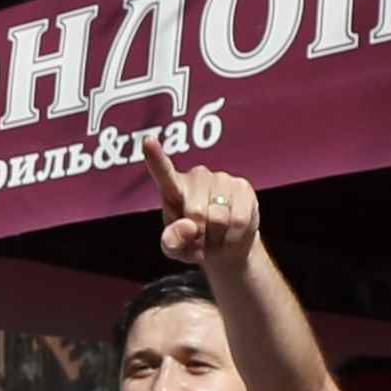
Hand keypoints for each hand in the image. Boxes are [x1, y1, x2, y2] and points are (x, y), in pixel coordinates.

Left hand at [141, 135, 259, 270]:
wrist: (226, 246)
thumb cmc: (193, 243)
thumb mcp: (175, 250)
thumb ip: (172, 241)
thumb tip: (189, 225)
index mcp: (173, 188)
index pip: (163, 172)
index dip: (156, 157)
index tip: (148, 141)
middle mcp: (196, 177)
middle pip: (196, 214)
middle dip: (199, 234)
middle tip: (201, 237)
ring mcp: (221, 179)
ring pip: (219, 219)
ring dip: (217, 237)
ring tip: (216, 234)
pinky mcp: (242, 187)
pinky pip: (238, 220)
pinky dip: (233, 236)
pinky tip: (231, 231)